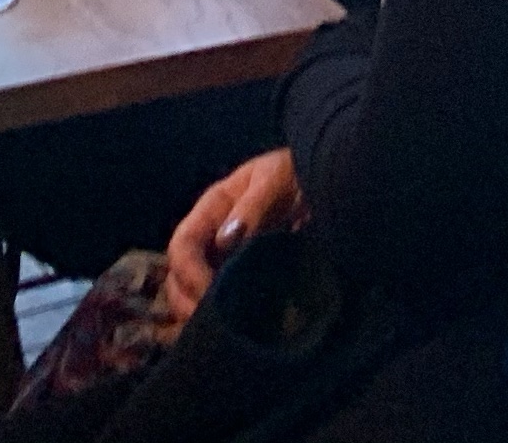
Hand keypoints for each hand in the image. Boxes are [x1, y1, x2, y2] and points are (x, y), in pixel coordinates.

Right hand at [162, 149, 301, 323]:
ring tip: (219, 334)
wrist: (328, 179)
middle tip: (211, 326)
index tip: (208, 293)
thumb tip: (226, 240)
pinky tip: (229, 334)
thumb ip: (253, 206)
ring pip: (193, 294)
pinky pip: (219, 301)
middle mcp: (211, 237)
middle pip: (179, 276)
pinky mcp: (242, 278)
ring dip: (199, 316)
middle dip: (187, 302)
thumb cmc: (297, 174)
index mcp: (213, 209)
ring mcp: (224, 259)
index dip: (189, 272)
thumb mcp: (277, 180)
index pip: (183, 244)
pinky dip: (218, 320)